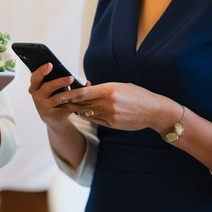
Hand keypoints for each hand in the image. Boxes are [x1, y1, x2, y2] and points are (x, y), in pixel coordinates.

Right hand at [29, 64, 85, 127]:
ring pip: (57, 98)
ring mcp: (43, 106)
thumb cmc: (54, 96)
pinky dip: (73, 103)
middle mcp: (37, 96)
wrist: (52, 116)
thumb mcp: (55, 87)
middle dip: (59, 82)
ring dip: (69, 93)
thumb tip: (86, 82)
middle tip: (71, 78)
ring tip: (79, 91)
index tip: (50, 64)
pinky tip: (80, 100)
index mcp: (35, 86)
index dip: (41, 70)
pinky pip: (63, 108)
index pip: (36, 77)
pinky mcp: (51, 114)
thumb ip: (63, 80)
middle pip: (47, 87)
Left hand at [60, 82, 178, 131]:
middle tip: (57, 101)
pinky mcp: (112, 124)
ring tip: (68, 107)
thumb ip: (104, 89)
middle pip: (83, 103)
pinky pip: (96, 120)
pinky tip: (84, 113)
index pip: (84, 92)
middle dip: (69, 103)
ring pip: (87, 113)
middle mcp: (108, 103)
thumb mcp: (120, 86)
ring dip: (78, 110)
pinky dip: (89, 116)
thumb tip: (88, 89)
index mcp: (109, 90)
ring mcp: (110, 115)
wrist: (154, 111)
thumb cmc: (137, 95)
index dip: (70, 93)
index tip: (60, 92)